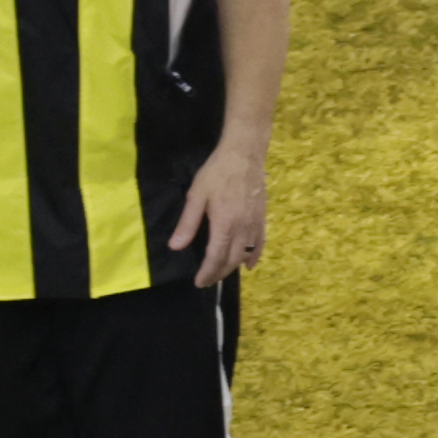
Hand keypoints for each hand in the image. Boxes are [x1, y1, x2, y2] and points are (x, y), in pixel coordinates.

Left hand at [169, 144, 266, 285]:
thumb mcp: (196, 195)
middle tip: (207, 280)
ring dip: (233, 267)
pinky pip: (259, 244)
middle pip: (231, 260)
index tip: (199, 282)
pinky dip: (254, 257)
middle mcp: (242, 229)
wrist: (244, 155)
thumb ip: (188, 223)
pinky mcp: (261, 219)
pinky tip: (248, 264)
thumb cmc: (216, 173)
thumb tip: (176, 246)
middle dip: (218, 274)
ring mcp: (254, 225)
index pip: (215, 257)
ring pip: (245, 255)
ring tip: (221, 273)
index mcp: (224, 224)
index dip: (207, 273)